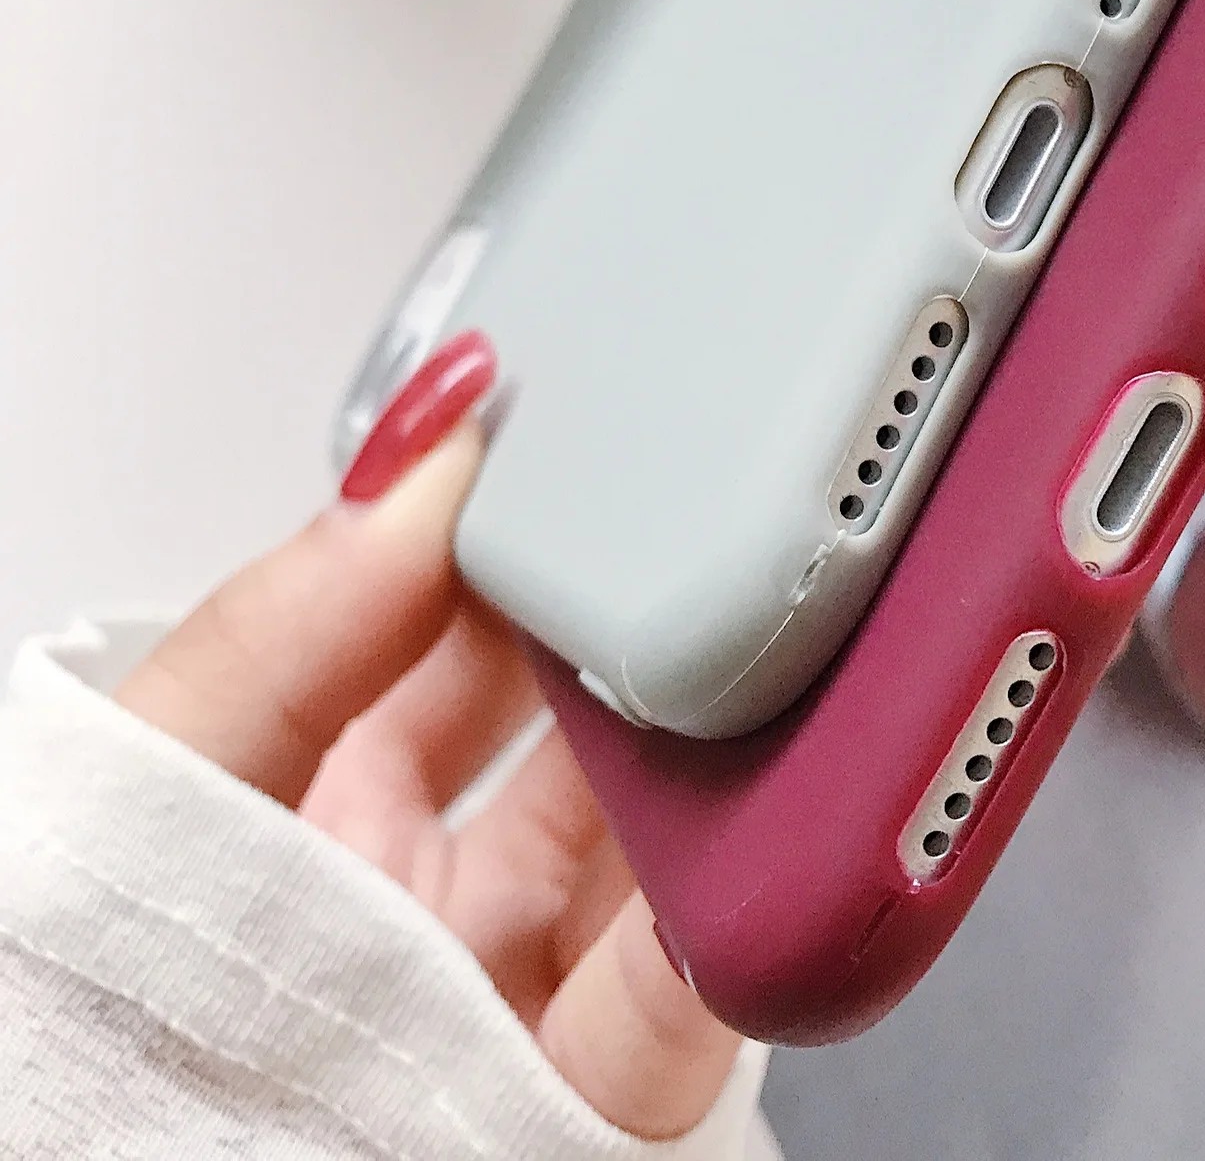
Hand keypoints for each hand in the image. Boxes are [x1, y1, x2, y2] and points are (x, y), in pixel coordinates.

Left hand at [114, 427, 739, 1142]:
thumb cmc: (98, 1053)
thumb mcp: (155, 799)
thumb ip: (272, 638)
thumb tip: (418, 465)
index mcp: (328, 800)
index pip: (460, 629)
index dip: (527, 540)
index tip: (595, 458)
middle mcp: (438, 888)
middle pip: (590, 729)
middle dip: (650, 638)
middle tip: (702, 552)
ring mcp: (524, 991)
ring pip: (666, 852)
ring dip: (721, 771)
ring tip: (751, 684)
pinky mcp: (597, 1107)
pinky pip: (691, 1002)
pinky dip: (735, 925)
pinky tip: (757, 845)